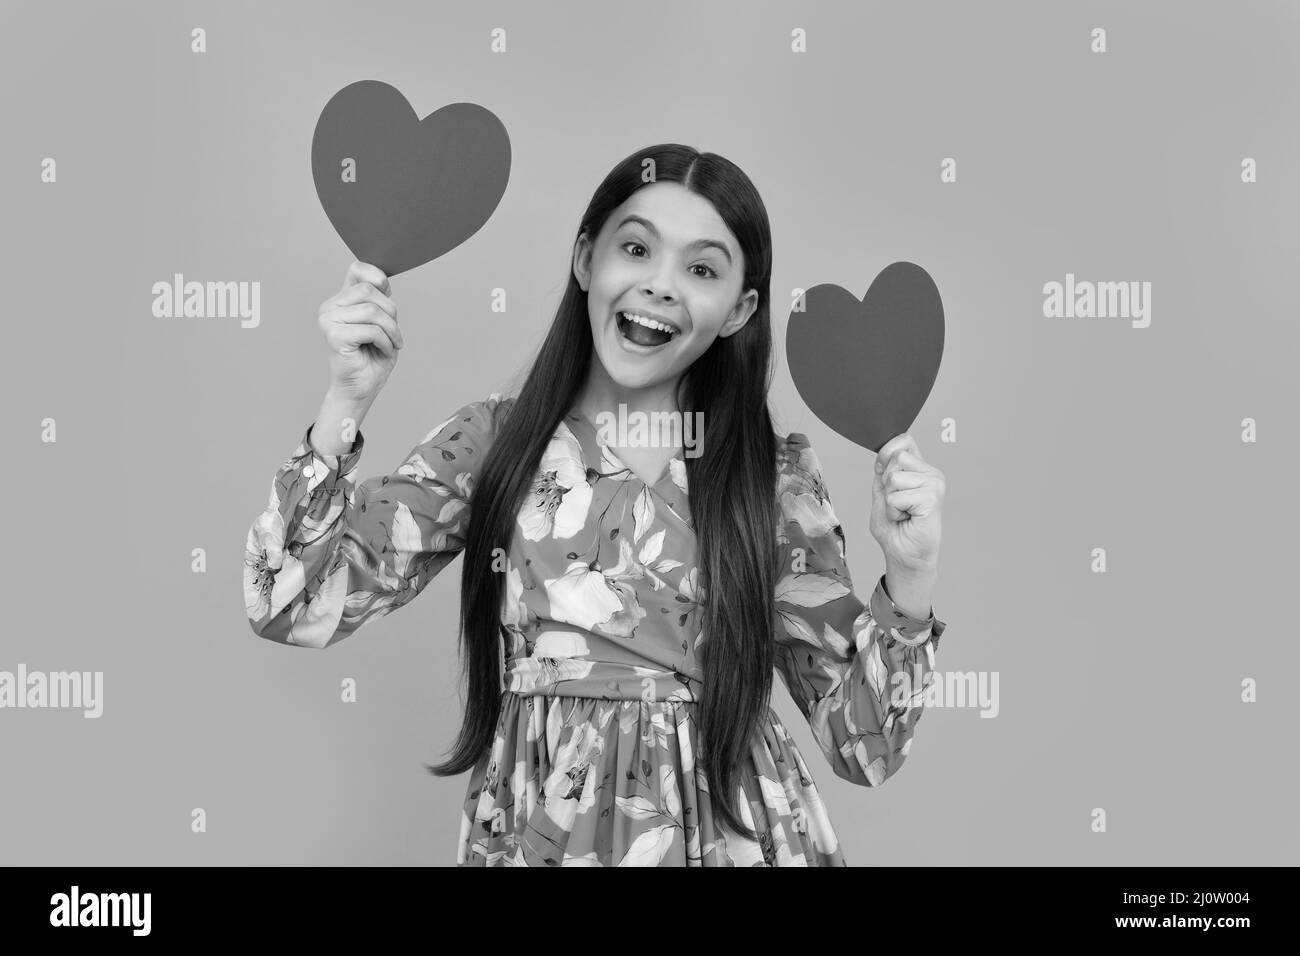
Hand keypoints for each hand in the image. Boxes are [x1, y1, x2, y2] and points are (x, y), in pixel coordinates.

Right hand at [318, 260, 402, 403]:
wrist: (362, 388)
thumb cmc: (373, 356)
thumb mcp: (382, 321)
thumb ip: (379, 298)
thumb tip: (383, 278)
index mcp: (341, 299)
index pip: (357, 269)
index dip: (378, 277)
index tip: (387, 297)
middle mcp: (330, 306)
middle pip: (369, 291)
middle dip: (391, 313)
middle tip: (394, 333)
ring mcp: (329, 320)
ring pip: (372, 310)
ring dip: (391, 330)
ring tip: (391, 344)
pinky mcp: (334, 336)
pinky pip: (371, 329)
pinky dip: (385, 341)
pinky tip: (383, 351)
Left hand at [869, 433, 944, 571]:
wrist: (904, 554)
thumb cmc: (895, 527)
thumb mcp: (882, 493)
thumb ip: (884, 471)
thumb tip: (885, 453)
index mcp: (919, 468)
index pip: (904, 440)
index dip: (886, 452)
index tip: (882, 473)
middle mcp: (930, 473)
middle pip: (895, 459)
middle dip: (886, 484)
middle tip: (897, 504)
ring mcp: (934, 484)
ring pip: (894, 479)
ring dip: (890, 500)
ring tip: (902, 512)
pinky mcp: (932, 498)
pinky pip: (896, 497)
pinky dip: (894, 511)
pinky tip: (906, 518)